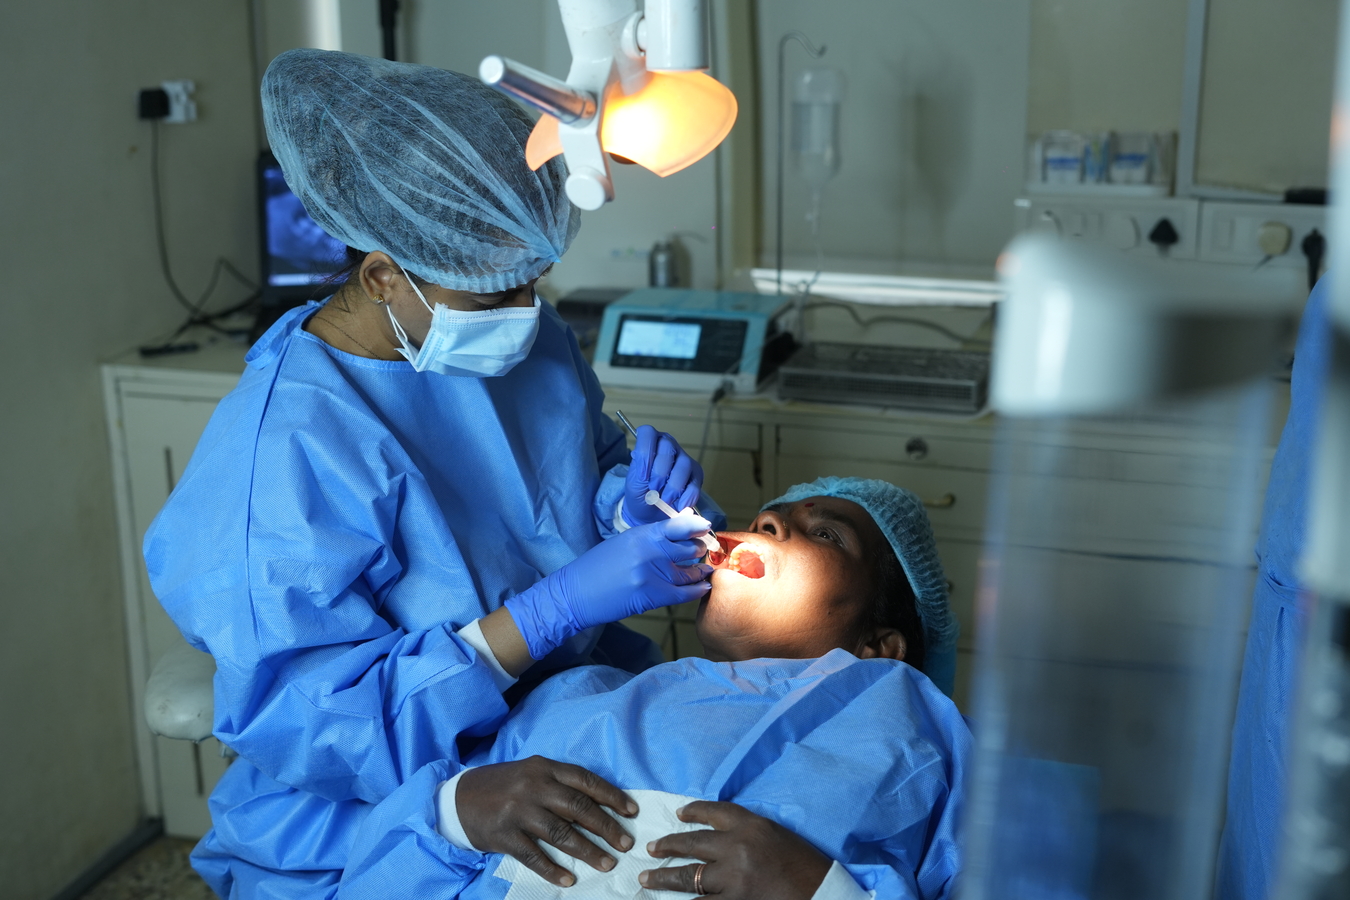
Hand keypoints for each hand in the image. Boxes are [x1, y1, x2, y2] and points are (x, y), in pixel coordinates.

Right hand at [457, 757, 637, 886]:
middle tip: (625, 843)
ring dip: (586, 851)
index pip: (585, 780)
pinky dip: (552, 870)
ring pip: (560, 832)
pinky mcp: (503, 834)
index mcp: (544, 768)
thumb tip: (599, 806)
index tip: (631, 811)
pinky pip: (533, 855)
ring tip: (606, 864)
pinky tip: (568, 881)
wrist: (458, 797)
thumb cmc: (504, 786)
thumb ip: (560, 784)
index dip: (611, 796)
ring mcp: (518, 810)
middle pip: (578, 806)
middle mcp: (534, 786)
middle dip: (605, 826)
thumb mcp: (532, 774)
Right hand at [505, 515, 713, 659]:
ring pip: (688, 572)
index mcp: (640, 534)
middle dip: (698, 550)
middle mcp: (649, 552)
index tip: (706, 527)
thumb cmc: (597, 566)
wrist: (575, 593)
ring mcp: (651, 575)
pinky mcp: (651, 596)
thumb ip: (652, 536)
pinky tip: (703, 587)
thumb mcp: (623, 542)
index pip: (677, 526)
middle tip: (702, 551)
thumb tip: (681, 527)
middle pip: (688, 549)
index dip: (695, 526)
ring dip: (699, 571)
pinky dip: (696, 590)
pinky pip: (683, 593)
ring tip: (703, 569)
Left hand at [623, 425, 703, 526]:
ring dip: (673, 487)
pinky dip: (686, 497)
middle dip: (659, 473)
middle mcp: (669, 445)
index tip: (643, 475)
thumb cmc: (640, 493)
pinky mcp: (697, 475)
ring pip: (684, 465)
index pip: (647, 432)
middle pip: (668, 447)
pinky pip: (695, 483)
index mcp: (651, 443)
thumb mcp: (634, 482)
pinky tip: (679, 506)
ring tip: (665, 500)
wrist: (650, 514)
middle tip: (653, 489)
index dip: (645, 453)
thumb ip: (640, 470)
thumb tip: (646, 462)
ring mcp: (684, 459)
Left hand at [640, 801, 830, 899]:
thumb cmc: (806, 866)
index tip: (679, 814)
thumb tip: (721, 839)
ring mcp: (732, 878)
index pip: (714, 811)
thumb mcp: (778, 837)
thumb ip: (749, 834)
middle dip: (667, 845)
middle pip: (692, 843)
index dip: (693, 811)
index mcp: (752, 825)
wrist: (822, 894)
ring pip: (687, 877)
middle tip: (650, 848)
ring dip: (664, 878)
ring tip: (647, 879)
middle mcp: (737, 847)